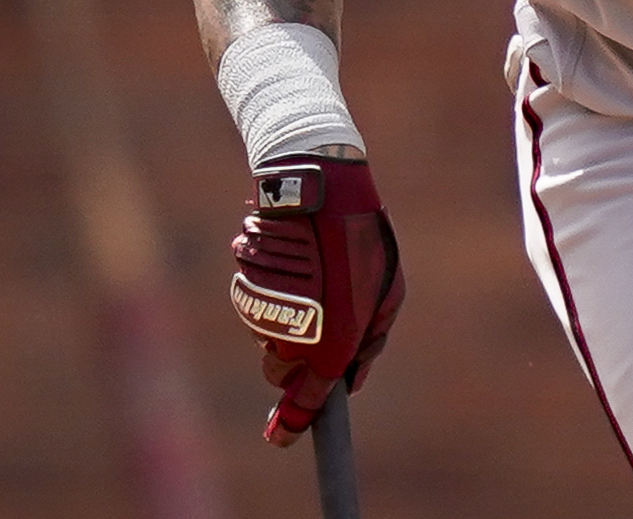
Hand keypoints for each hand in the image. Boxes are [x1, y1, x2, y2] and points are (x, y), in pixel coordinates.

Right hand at [228, 156, 404, 444]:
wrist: (321, 194)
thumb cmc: (363, 244)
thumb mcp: (387, 294)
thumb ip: (371, 343)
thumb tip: (352, 381)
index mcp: (334, 343)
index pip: (306, 400)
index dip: (292, 425)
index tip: (279, 439)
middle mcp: (294, 336)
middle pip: (280, 373)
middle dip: (293, 364)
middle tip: (316, 331)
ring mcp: (266, 314)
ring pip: (267, 340)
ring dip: (285, 324)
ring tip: (314, 280)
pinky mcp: (246, 290)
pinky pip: (256, 310)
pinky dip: (271, 298)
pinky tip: (294, 266)